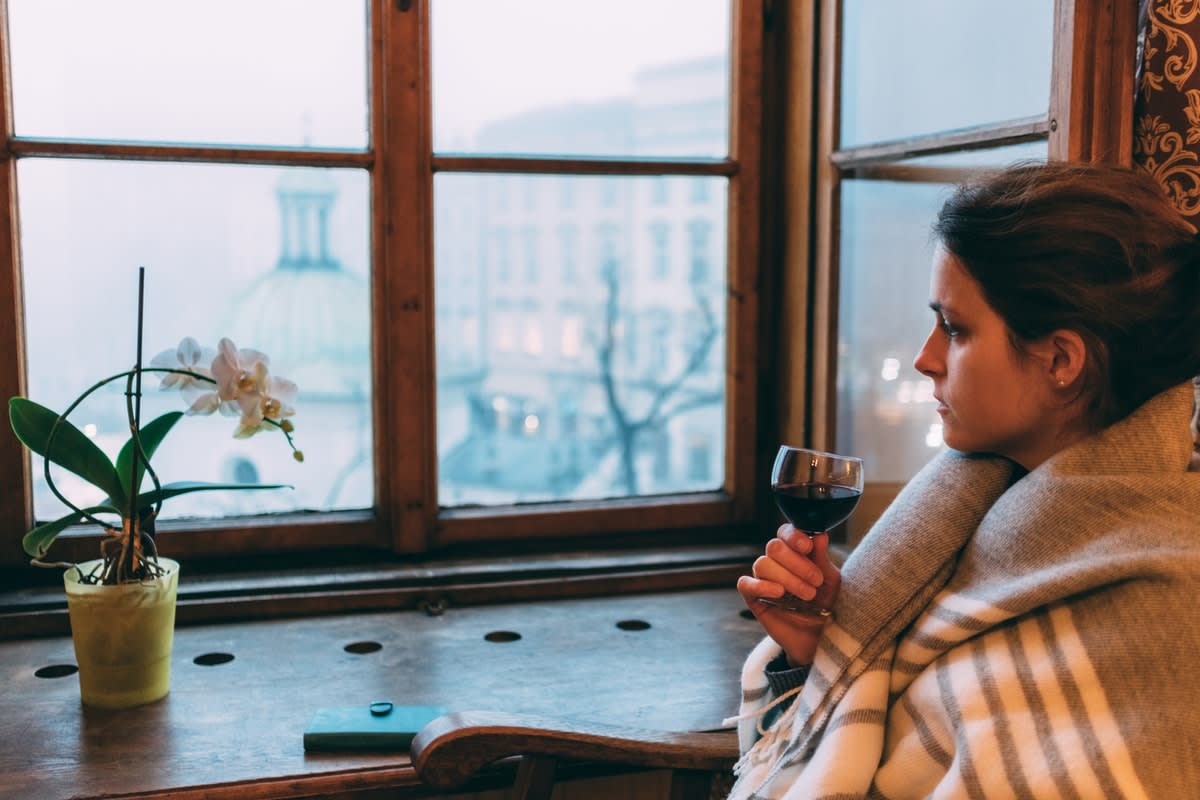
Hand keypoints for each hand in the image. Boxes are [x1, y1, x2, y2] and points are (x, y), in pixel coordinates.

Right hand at [737, 524, 841, 665]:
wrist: (820, 637)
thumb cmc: (826, 604)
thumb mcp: (830, 580)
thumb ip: (822, 558)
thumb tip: (819, 534)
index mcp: (794, 552)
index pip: (785, 533)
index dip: (793, 536)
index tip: (807, 546)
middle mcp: (776, 562)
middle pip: (773, 547)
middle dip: (797, 563)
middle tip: (816, 581)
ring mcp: (763, 580)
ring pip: (763, 564)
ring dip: (787, 578)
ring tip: (807, 595)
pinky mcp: (753, 598)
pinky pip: (745, 584)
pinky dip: (761, 586)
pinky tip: (779, 593)